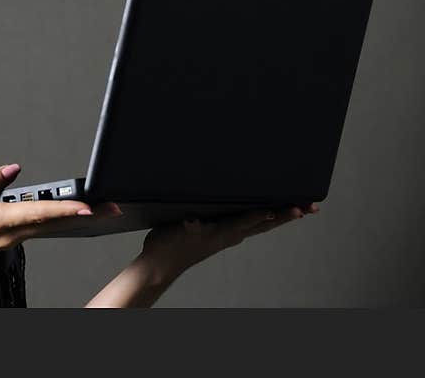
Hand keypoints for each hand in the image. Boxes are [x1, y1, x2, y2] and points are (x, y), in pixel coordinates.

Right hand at [0, 164, 119, 278]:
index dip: (65, 208)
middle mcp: (7, 232)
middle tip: (113, 208)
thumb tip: (12, 169)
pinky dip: (57, 220)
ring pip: (48, 227)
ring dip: (75, 218)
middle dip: (85, 215)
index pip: (37, 213)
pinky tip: (68, 215)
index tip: (88, 206)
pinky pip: (38, 229)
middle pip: (53, 223)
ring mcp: (8, 238)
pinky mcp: (5, 238)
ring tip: (99, 209)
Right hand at [139, 202, 320, 284]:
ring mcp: (229, 236)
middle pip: (265, 223)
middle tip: (310, 208)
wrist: (161, 265)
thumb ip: (187, 226)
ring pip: (262, 224)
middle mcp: (229, 234)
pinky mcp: (224, 236)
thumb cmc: (167, 246)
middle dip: (288, 215)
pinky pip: (252, 224)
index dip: (265, 215)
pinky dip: (266, 218)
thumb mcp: (176, 231)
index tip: (285, 209)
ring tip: (302, 209)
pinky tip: (272, 214)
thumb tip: (193, 221)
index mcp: (220, 232)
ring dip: (283, 216)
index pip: (247, 221)